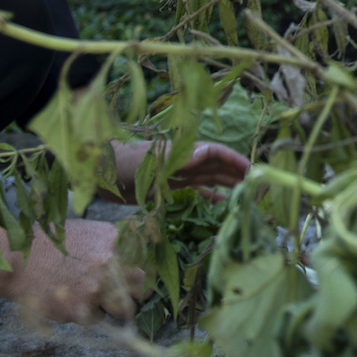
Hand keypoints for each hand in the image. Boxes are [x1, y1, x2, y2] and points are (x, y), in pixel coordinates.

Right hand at [0, 219, 147, 322]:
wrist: (16, 259)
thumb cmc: (51, 242)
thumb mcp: (89, 232)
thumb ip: (115, 244)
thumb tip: (139, 256)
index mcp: (114, 240)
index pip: (148, 261)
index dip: (148, 273)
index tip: (145, 278)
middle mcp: (109, 264)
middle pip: (144, 288)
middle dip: (138, 293)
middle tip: (127, 294)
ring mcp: (95, 290)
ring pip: (124, 310)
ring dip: (115, 308)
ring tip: (97, 298)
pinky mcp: (79, 311)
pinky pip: (97, 320)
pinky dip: (89, 314)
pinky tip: (73, 299)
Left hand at [109, 139, 250, 201]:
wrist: (99, 173)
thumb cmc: (122, 163)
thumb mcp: (151, 161)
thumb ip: (179, 157)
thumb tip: (209, 151)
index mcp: (183, 151)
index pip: (216, 153)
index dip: (235, 160)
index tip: (253, 171)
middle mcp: (184, 161)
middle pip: (217, 165)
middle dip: (237, 173)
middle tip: (257, 187)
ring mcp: (177, 174)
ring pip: (210, 178)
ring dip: (228, 185)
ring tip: (246, 196)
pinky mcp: (169, 187)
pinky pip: (195, 191)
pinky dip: (209, 197)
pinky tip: (221, 205)